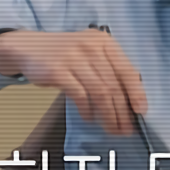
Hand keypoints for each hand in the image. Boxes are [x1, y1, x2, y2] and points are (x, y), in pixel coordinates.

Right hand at [0, 29, 147, 135]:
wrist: (28, 46)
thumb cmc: (64, 53)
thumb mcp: (90, 52)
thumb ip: (109, 69)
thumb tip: (131, 99)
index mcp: (104, 42)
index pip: (127, 70)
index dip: (136, 93)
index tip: (141, 111)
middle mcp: (91, 47)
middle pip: (113, 85)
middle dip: (122, 111)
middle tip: (125, 128)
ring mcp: (73, 58)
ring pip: (99, 92)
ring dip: (107, 114)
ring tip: (111, 127)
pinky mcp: (57, 70)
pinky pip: (80, 95)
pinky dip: (87, 109)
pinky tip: (90, 118)